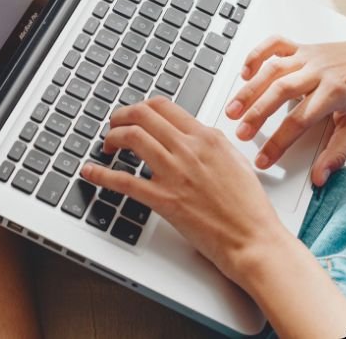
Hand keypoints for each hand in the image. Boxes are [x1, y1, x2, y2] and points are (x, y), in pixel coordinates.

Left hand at [82, 97, 282, 285]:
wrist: (253, 239)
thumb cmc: (249, 205)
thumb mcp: (235, 159)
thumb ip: (210, 142)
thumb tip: (192, 133)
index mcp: (206, 137)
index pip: (163, 106)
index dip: (141, 107)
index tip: (134, 115)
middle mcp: (188, 149)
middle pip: (142, 115)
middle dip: (121, 116)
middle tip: (113, 125)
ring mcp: (175, 173)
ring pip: (132, 137)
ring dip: (112, 137)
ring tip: (107, 144)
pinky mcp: (164, 200)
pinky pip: (124, 181)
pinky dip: (102, 174)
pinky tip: (91, 172)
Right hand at [225, 36, 345, 185]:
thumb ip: (337, 152)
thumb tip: (320, 177)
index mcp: (333, 93)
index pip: (299, 121)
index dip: (278, 142)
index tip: (263, 159)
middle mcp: (317, 72)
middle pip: (280, 92)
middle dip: (257, 113)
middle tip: (241, 132)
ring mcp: (307, 57)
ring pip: (272, 70)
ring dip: (249, 89)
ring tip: (233, 108)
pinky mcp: (301, 48)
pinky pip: (275, 44)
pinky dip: (257, 55)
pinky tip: (246, 72)